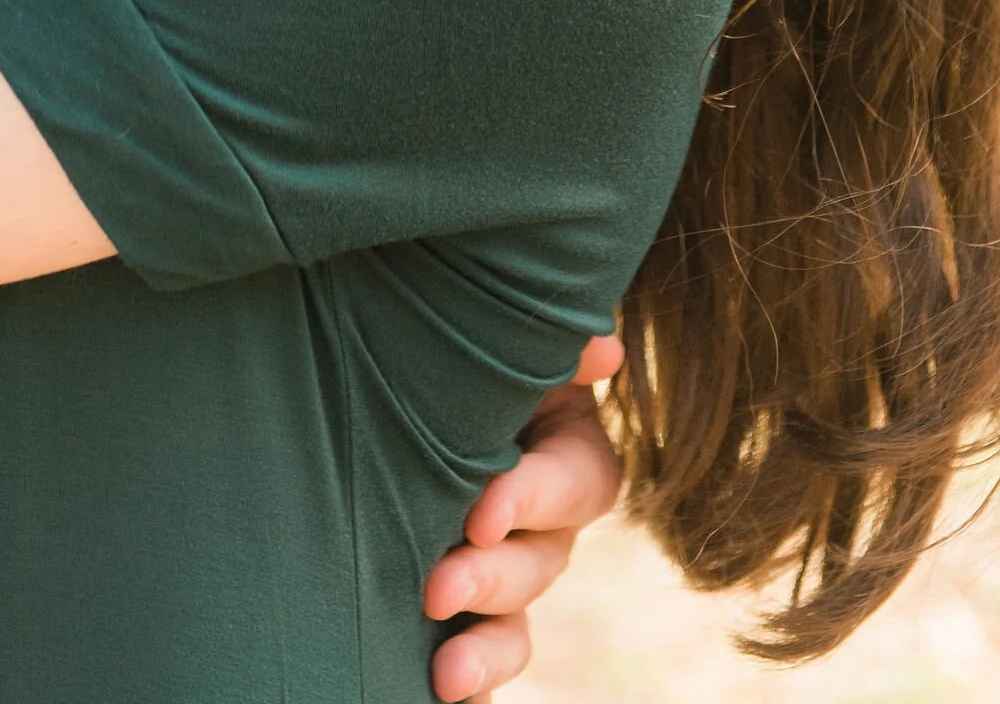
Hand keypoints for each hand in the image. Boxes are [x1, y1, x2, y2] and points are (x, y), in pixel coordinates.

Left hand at [425, 336, 623, 699]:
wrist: (393, 367)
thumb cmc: (453, 344)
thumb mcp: (497, 331)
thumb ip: (552, 345)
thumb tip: (605, 348)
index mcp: (566, 448)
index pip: (577, 482)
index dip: (534, 500)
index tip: (481, 513)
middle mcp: (543, 519)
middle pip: (544, 563)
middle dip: (493, 580)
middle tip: (438, 587)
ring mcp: (505, 571)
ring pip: (516, 625)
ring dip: (485, 650)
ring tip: (445, 671)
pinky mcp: (464, 611)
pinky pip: (480, 659)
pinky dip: (472, 684)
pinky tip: (440, 694)